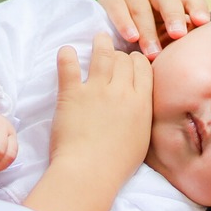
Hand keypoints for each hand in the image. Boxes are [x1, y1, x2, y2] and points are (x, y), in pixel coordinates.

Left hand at [27, 32, 152, 210]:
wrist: (90, 172)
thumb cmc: (117, 164)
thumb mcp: (142, 138)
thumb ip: (142, 115)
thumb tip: (139, 106)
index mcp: (142, 102)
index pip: (143, 66)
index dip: (137, 60)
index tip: (131, 62)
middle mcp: (122, 90)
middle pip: (124, 58)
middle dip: (120, 53)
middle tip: (113, 52)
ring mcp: (96, 90)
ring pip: (102, 53)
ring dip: (100, 43)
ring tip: (98, 37)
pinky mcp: (71, 94)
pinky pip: (69, 66)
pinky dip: (67, 56)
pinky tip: (66, 51)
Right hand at [98, 0, 209, 58]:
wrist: (112, 35)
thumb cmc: (148, 43)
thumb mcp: (167, 42)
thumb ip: (181, 44)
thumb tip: (201, 58)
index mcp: (174, 0)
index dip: (197, 8)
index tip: (202, 22)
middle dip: (173, 16)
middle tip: (178, 35)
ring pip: (142, 8)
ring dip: (148, 31)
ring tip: (152, 52)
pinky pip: (118, 8)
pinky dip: (124, 23)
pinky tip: (131, 37)